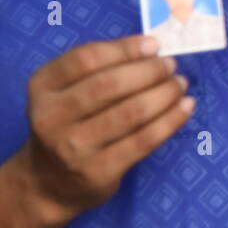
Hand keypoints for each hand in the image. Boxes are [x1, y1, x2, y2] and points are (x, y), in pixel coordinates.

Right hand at [15, 35, 193, 225]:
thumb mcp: (65, 92)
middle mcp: (51, 116)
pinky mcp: (98, 171)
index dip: (124, 49)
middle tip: (170, 66)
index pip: (86, 59)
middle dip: (149, 71)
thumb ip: (99, 68)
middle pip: (109, 85)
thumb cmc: (68, 124)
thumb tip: (151, 48)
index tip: (154, 45)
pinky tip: (186, 107)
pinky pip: (144, 140)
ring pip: (131, 112)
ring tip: (180, 84)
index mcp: (42, 87)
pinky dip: (170, 120)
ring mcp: (73, 147)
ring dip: (164, 93)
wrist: (49, 183)